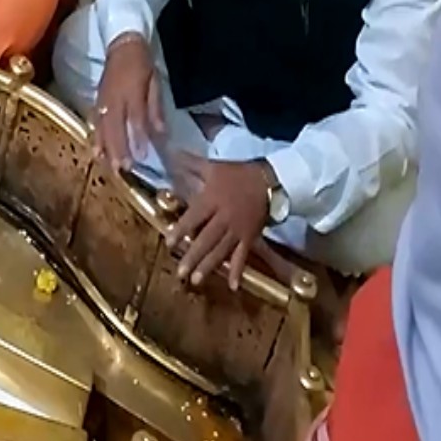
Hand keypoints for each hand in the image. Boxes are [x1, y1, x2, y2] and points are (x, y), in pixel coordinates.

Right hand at [93, 33, 166, 172]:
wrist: (121, 46)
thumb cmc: (142, 64)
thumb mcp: (155, 82)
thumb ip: (155, 108)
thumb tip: (161, 132)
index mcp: (132, 92)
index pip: (135, 118)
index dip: (139, 138)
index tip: (142, 157)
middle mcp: (115, 98)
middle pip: (115, 127)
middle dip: (118, 149)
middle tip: (123, 169)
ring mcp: (103, 101)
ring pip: (102, 127)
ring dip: (106, 148)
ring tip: (109, 166)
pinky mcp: (96, 101)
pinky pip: (94, 122)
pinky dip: (95, 138)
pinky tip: (95, 151)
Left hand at [165, 153, 274, 289]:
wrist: (271, 180)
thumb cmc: (237, 174)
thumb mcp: (212, 166)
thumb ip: (190, 163)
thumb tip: (170, 154)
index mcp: (212, 200)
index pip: (193, 218)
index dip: (180, 231)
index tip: (168, 243)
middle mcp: (224, 218)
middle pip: (206, 240)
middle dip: (192, 256)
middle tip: (180, 273)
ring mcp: (238, 230)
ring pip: (222, 251)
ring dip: (209, 266)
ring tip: (196, 280)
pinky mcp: (250, 237)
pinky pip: (243, 256)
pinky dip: (238, 271)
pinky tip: (233, 286)